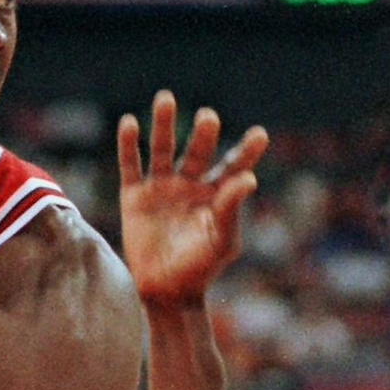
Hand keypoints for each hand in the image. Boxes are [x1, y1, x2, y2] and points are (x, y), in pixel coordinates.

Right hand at [117, 90, 267, 305]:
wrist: (165, 291)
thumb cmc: (201, 269)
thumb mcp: (222, 240)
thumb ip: (232, 209)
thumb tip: (250, 179)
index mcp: (216, 194)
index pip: (235, 166)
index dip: (247, 151)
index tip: (260, 135)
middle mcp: (190, 184)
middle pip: (198, 150)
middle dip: (203, 134)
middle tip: (209, 118)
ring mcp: (161, 187)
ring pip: (163, 148)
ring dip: (164, 124)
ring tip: (166, 99)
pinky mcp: (135, 196)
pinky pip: (131, 165)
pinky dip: (129, 145)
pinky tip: (130, 123)